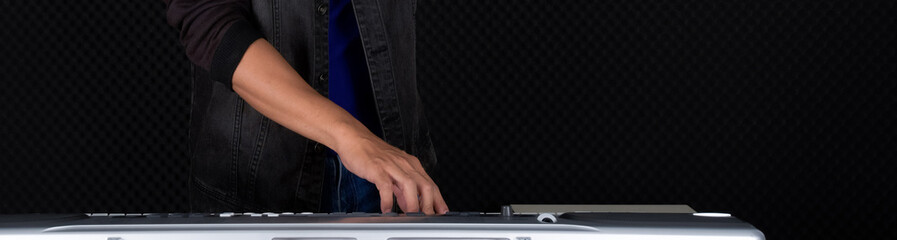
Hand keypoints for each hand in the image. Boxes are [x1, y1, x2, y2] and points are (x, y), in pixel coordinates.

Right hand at [334, 132, 448, 214]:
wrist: (354, 138)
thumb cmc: (372, 154)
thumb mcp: (393, 171)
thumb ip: (402, 188)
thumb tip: (410, 205)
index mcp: (411, 164)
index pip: (430, 184)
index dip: (438, 200)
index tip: (442, 212)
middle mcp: (404, 163)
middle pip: (424, 185)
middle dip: (429, 204)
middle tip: (428, 218)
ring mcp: (391, 165)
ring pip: (409, 185)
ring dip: (412, 203)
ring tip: (411, 216)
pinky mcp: (377, 168)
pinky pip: (385, 186)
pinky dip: (387, 199)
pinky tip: (386, 209)